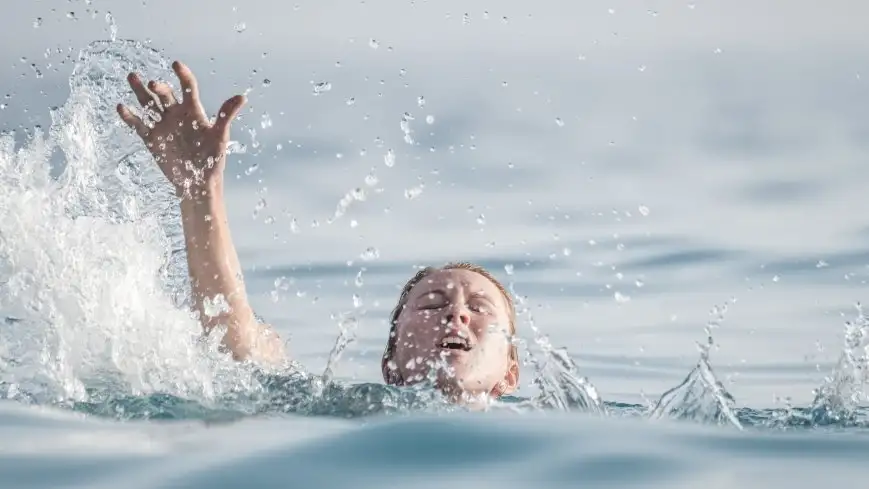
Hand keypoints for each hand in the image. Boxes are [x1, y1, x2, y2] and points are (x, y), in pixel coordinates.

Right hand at [117, 60, 245, 197]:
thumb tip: (242, 97)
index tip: (176, 64)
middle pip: (165, 94)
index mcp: (193, 110)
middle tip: (155, 84)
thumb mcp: (220, 136)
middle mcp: (176, 114)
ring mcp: (162, 125)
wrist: (198, 182)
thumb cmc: (213, 159)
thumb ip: (226, 116)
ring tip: (133, 77)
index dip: (182, 75)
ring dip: (140, 91)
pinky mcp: (151, 138)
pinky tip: (122, 107)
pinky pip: (138, 125)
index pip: (188, 87)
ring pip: (148, 103)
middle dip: (160, 87)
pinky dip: (130, 116)